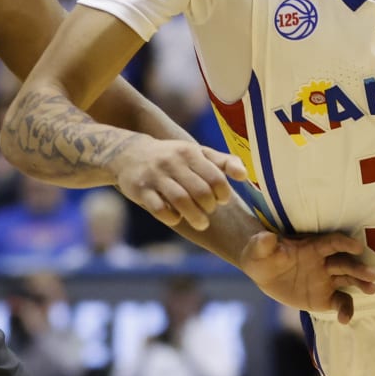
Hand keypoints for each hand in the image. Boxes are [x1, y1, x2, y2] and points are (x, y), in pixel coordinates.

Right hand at [109, 136, 246, 230]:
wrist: (129, 153)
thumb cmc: (173, 157)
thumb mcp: (196, 153)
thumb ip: (222, 162)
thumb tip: (245, 176)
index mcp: (190, 152)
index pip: (216, 178)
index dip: (223, 194)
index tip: (221, 200)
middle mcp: (172, 162)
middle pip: (201, 192)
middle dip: (210, 207)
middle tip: (209, 211)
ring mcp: (155, 176)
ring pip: (181, 201)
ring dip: (196, 217)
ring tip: (201, 223)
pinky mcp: (140, 190)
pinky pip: (160, 209)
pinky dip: (172, 218)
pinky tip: (177, 218)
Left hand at [240, 230, 374, 323]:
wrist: (264, 271)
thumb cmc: (263, 254)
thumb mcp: (259, 248)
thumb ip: (264, 243)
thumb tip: (266, 238)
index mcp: (312, 247)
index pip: (332, 243)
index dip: (344, 243)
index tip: (357, 247)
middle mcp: (324, 262)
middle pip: (345, 263)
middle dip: (358, 268)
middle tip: (372, 275)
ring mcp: (327, 280)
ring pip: (349, 281)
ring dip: (361, 284)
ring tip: (371, 290)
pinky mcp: (325, 297)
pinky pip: (340, 303)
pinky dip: (345, 311)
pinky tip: (345, 320)